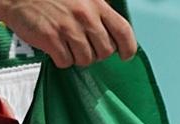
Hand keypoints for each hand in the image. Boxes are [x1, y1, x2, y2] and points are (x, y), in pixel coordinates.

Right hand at [0, 0, 137, 68]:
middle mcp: (85, 16)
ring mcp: (68, 28)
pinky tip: (56, 49)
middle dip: (97, 54)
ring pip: (86, 59)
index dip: (128, 47)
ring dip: (78, 58)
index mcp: (96, 4)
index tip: (125, 55)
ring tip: (68, 46)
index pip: (123, 30)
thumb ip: (99, 12)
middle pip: (105, 51)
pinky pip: (66, 62)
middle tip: (85, 48)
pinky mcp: (51, 39)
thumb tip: (115, 34)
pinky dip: (62, 60)